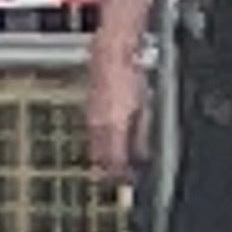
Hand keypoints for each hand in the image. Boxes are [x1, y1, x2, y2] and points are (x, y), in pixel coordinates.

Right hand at [83, 56, 147, 186]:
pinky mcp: (87, 109)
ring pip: (94, 146)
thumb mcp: (144, 109)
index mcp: (113, 126)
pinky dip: (100, 140)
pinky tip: (110, 138)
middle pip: (100, 158)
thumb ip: (141, 136)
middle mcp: (97, 125)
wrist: (111, 53)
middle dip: (110, 169)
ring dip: (104, 155)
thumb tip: (142, 156)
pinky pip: (92, 133)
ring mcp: (90, 117)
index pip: (115, 162)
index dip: (122, 175)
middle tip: (122, 174)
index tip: (129, 179)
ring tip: (117, 158)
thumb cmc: (130, 76)